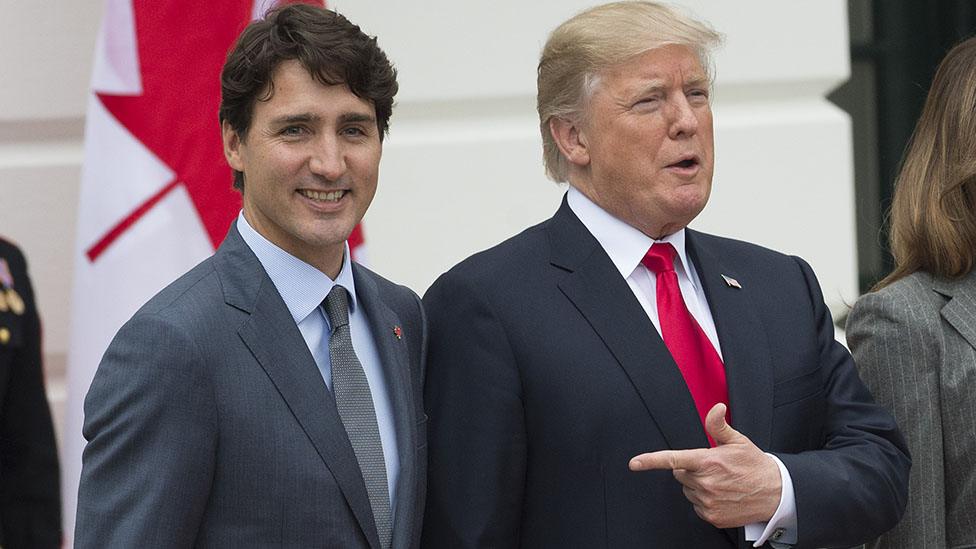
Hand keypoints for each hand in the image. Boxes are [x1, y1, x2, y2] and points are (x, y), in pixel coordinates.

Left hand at [628, 403, 781, 527]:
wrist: (775, 493)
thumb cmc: (755, 466)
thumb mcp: (738, 441)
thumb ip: (719, 425)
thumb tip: (716, 408)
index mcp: (708, 462)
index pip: (673, 460)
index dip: (651, 460)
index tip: (635, 463)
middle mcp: (706, 483)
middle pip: (679, 474)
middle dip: (690, 469)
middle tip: (712, 468)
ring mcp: (708, 501)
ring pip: (688, 490)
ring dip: (698, 485)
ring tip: (720, 482)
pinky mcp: (712, 516)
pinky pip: (697, 506)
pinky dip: (705, 500)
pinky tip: (722, 495)